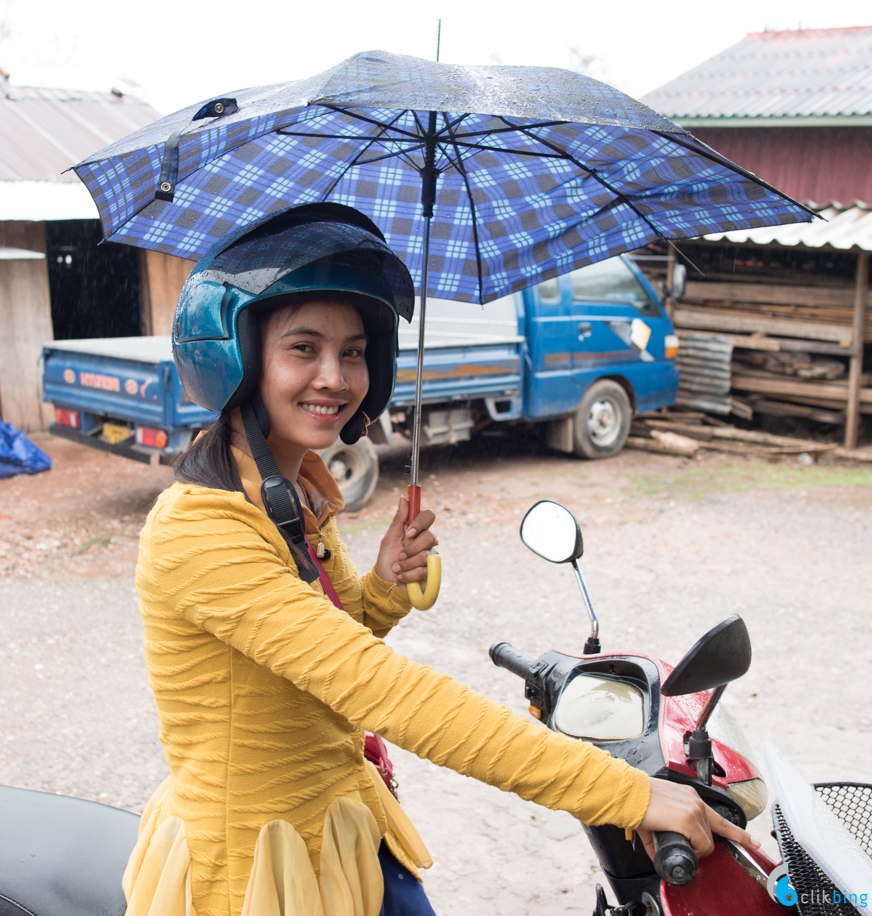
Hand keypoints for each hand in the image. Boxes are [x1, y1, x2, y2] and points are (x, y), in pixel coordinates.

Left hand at [374, 497, 437, 589]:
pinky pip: (425, 571)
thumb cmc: (387, 557)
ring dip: (406, 565)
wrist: (385, 581)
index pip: (429, 516)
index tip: (408, 533)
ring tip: (397, 569)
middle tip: (399, 555)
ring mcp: (431, 557)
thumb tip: (403, 498)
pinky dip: (409, 575)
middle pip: (430, 537)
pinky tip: (401, 577)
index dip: (420, 523)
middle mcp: (428, 542)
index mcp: (418, 530)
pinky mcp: (432, 573)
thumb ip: (398, 519)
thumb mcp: (389, 538)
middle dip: (411, 549)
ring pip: (425, 556)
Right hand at [636, 778, 760, 858]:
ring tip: (675, 839)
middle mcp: (695, 801)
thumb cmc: (637, 802)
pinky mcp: (689, 820)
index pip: (720, 818)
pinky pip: (700, 844)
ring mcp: (694, 810)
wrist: (628, 795)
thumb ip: (662, 833)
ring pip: (707, 841)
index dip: (738, 833)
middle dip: (701, 845)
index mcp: (689, 797)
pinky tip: (679, 841)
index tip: (752, 841)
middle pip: (712, 834)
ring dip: (695, 847)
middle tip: (684, 844)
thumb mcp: (656, 816)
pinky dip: (692, 849)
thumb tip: (660, 853)